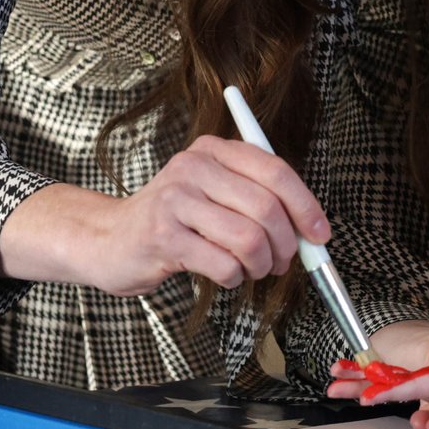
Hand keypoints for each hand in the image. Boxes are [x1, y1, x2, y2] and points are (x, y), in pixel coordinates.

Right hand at [0, 135, 330, 294]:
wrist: (108, 239)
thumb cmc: (173, 220)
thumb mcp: (213, 194)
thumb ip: (258, 200)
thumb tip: (311, 229)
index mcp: (213, 150)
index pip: (276, 171)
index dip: (306, 206)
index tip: (320, 235)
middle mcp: (194, 167)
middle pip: (267, 207)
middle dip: (287, 243)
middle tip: (284, 262)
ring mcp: (175, 200)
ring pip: (249, 238)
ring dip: (261, 264)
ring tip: (253, 269)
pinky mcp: (163, 236)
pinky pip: (223, 263)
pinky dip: (234, 277)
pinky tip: (224, 275)